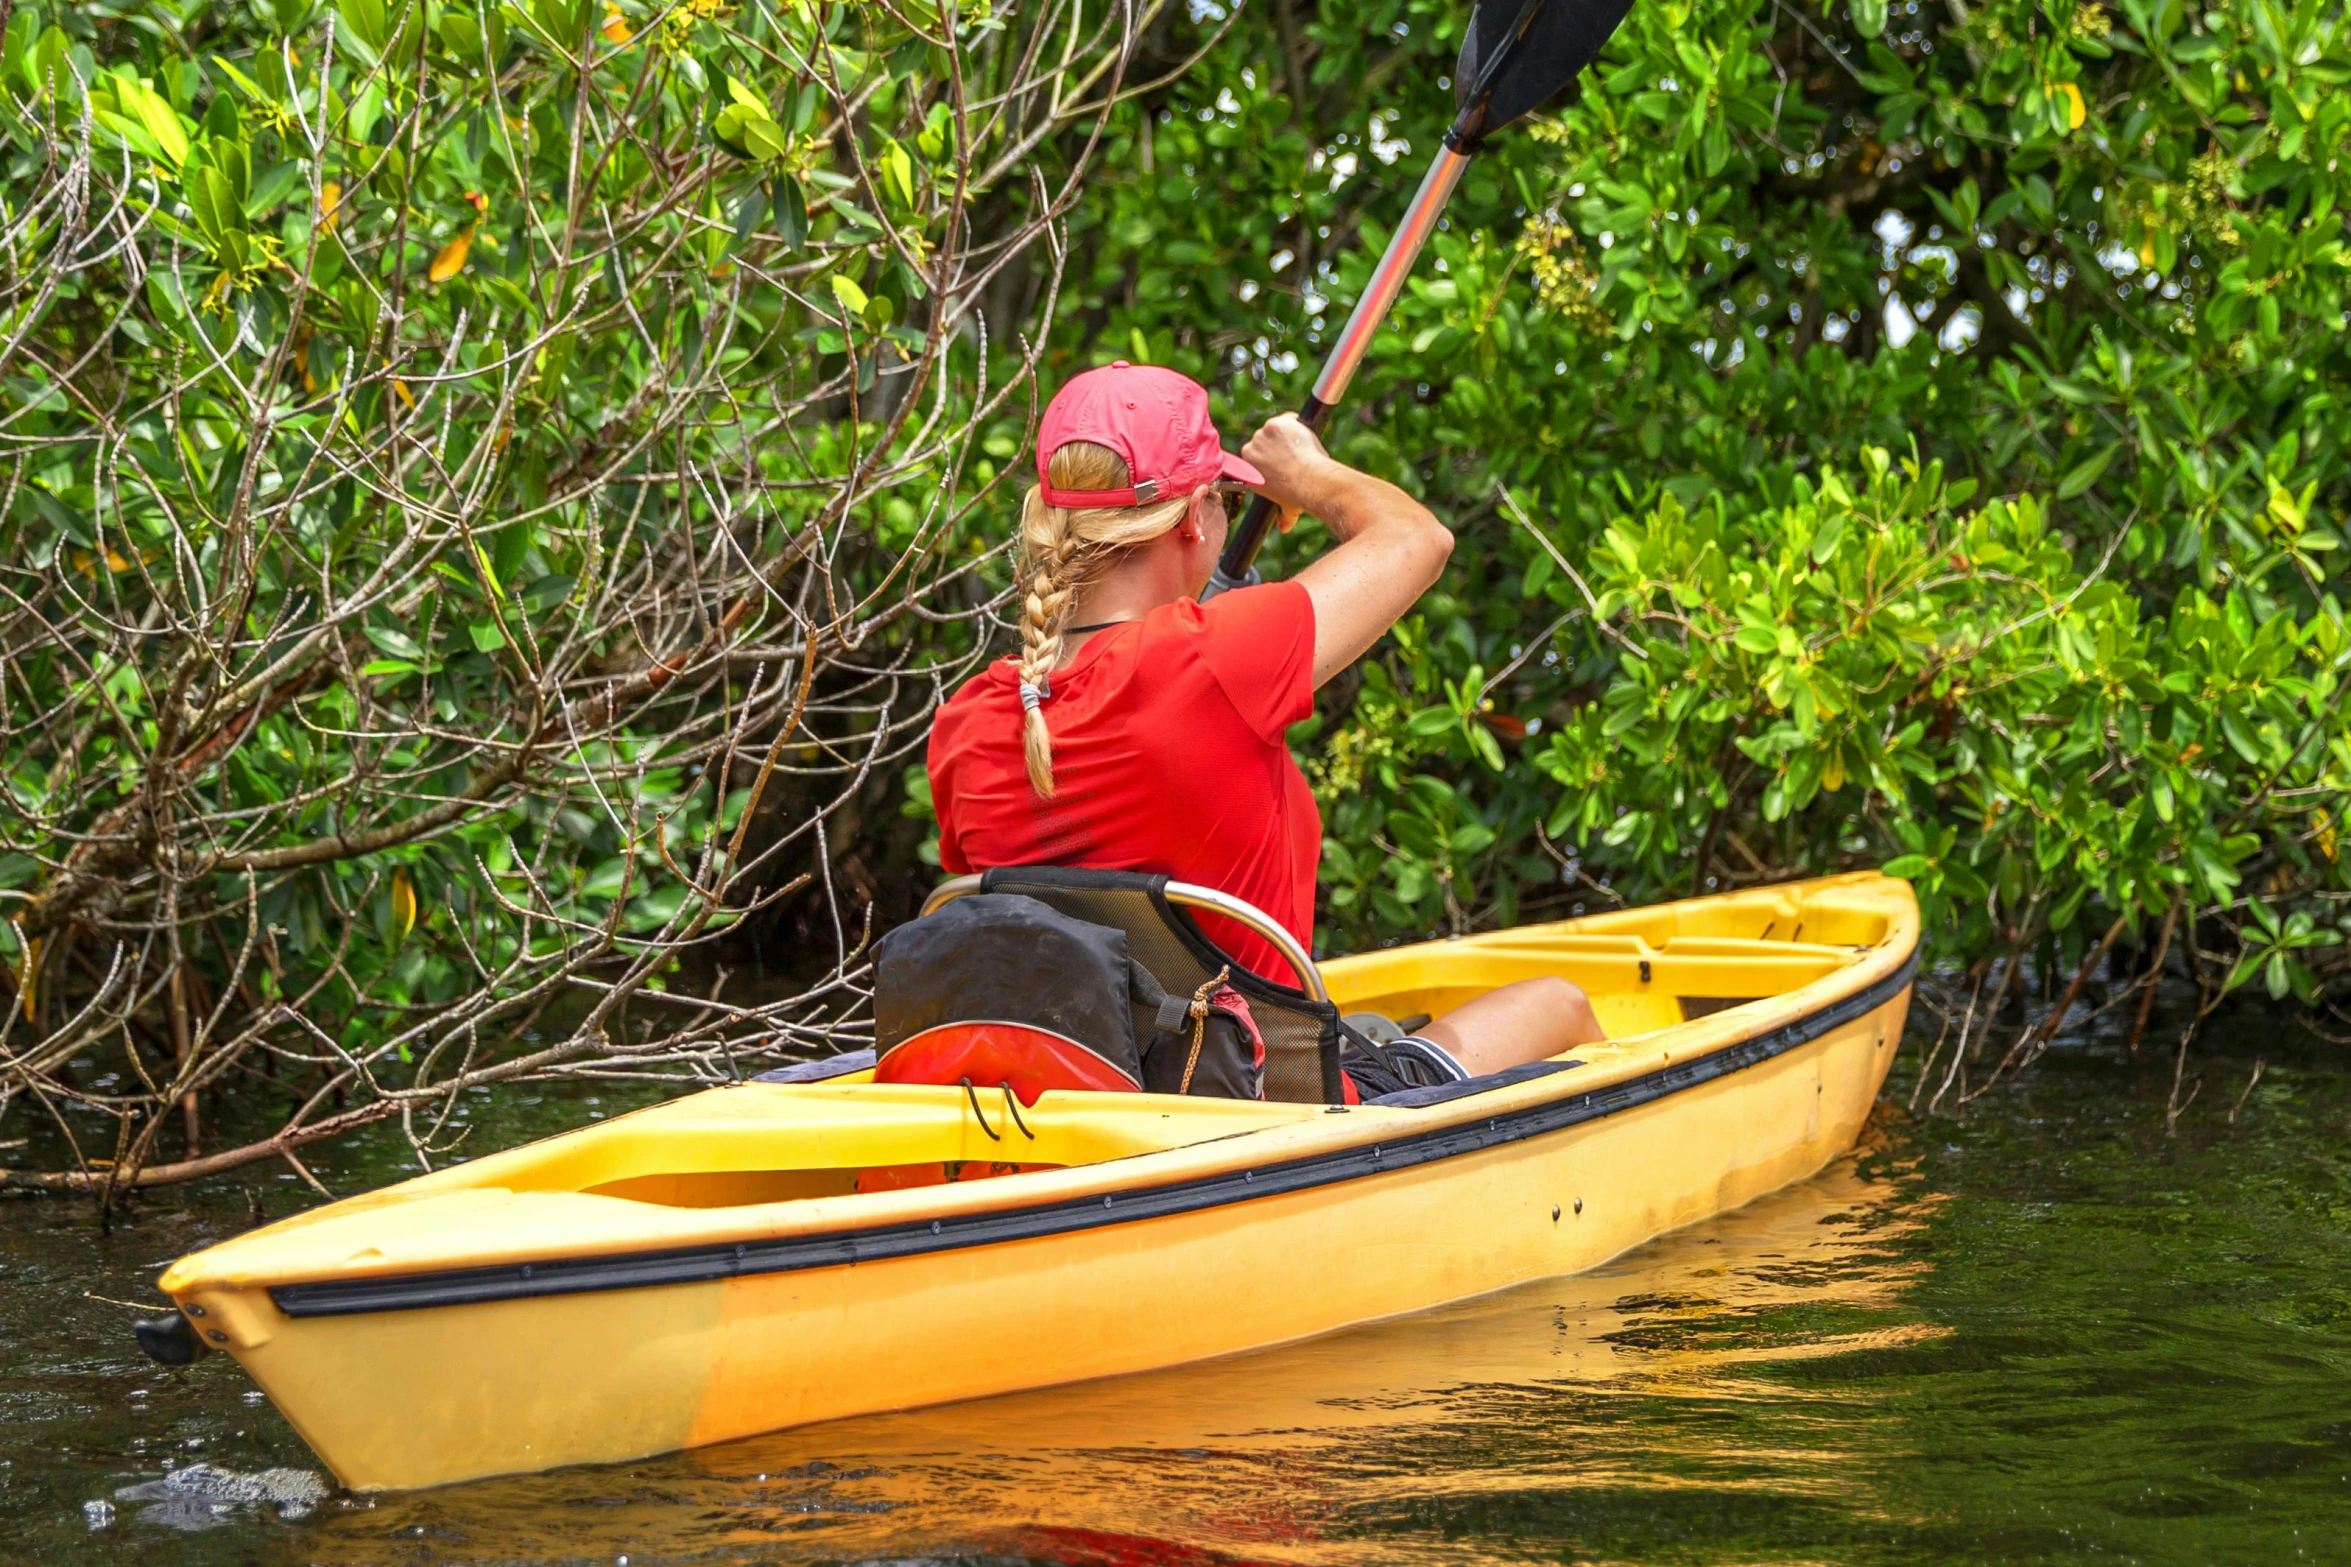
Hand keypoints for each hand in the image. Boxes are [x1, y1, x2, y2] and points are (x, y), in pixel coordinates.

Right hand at [1239, 412, 1338, 533]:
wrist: (1308, 480)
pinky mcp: (1276, 423)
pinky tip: (1304, 434)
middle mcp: (1250, 449)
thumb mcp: (1287, 509)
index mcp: (1247, 467)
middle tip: (1295, 454)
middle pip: (1265, 439)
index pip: (1257, 454)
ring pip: (1277, 427)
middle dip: (1278, 444)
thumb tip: (1285, 527)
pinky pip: (1289, 419)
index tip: (1283, 460)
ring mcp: (1262, 434)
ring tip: (1301, 447)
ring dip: (1287, 433)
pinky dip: (1297, 423)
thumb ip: (1284, 516)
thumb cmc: (1296, 495)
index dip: (1271, 456)